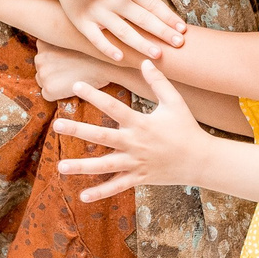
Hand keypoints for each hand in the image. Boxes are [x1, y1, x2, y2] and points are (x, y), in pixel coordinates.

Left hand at [34, 39, 130, 103]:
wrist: (104, 65)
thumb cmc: (93, 53)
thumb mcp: (71, 40)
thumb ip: (59, 45)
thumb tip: (55, 55)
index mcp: (43, 44)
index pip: (42, 55)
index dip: (56, 60)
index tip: (67, 61)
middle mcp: (39, 58)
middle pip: (42, 70)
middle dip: (53, 72)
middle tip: (71, 71)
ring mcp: (43, 74)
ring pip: (43, 83)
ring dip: (54, 83)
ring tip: (72, 79)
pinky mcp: (49, 89)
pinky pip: (47, 95)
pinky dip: (57, 95)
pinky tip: (70, 88)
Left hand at [54, 56, 214, 200]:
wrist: (201, 161)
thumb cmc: (187, 128)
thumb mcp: (175, 102)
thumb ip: (159, 82)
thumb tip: (145, 61)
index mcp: (141, 123)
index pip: (114, 107)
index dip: (95, 95)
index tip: (76, 85)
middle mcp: (135, 144)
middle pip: (102, 137)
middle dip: (78, 131)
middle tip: (56, 125)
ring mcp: (136, 164)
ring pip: (105, 166)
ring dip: (82, 166)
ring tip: (60, 166)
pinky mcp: (139, 178)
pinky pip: (117, 187)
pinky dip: (101, 192)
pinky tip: (83, 196)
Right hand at [55, 0, 184, 62]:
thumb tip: (161, 4)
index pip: (153, 3)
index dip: (169, 17)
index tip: (183, 29)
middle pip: (143, 18)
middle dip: (163, 32)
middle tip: (179, 44)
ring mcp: (98, 12)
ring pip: (123, 31)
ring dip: (142, 43)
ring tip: (158, 54)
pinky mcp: (83, 22)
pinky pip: (97, 38)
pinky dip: (108, 48)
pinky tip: (121, 58)